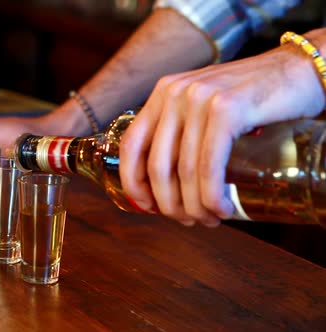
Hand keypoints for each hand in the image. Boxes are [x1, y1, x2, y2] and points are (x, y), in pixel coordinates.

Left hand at [119, 41, 325, 226]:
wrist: (302, 70)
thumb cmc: (254, 96)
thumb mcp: (206, 105)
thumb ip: (183, 130)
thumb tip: (164, 183)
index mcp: (163, 93)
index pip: (131, 145)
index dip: (133, 182)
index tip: (147, 207)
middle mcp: (175, 93)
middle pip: (157, 165)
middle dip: (170, 204)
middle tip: (188, 220)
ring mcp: (200, 99)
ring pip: (185, 171)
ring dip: (195, 207)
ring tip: (210, 219)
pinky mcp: (227, 109)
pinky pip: (209, 166)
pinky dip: (211, 196)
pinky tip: (221, 208)